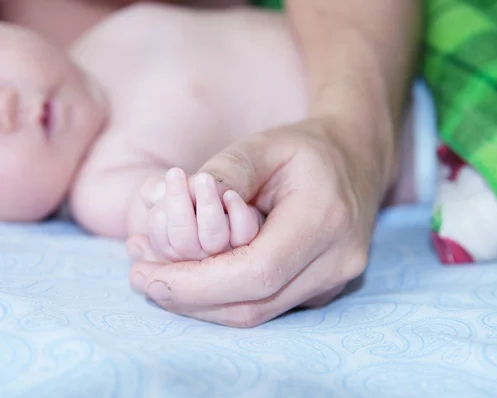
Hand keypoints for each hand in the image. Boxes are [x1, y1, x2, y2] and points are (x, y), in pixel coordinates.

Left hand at [128, 116, 384, 326]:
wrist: (356, 160)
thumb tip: (179, 203)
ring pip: (257, 314)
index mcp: (325, 220)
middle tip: (141, 279)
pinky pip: (267, 307)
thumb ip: (225, 172)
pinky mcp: (322, 291)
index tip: (149, 276)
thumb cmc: (306, 147)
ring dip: (202, 304)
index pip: (256, 272)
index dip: (198, 283)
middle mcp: (337, 261)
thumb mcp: (264, 144)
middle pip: (253, 305)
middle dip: (190, 300)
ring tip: (155, 279)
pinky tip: (192, 280)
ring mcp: (334, 281)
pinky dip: (224, 299)